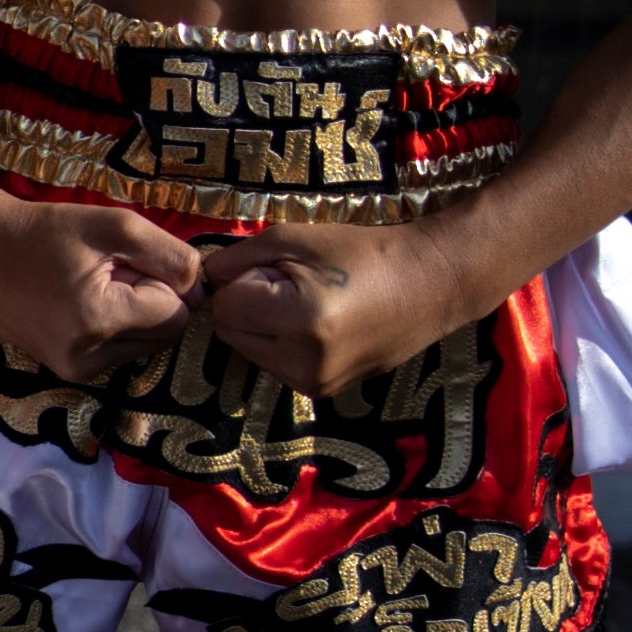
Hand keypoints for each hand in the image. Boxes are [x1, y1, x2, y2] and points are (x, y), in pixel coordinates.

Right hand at [0, 186, 205, 386]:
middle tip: (106, 272)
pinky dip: (111, 328)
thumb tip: (202, 289)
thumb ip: (172, 255)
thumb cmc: (45, 230)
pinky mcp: (63, 370)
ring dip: (131, 316)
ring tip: (89, 286)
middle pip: (163, 335)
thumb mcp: (117, 226)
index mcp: (99, 321)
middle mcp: (87, 358)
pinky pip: (116, 352)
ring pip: (142, 346)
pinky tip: (76, 303)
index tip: (125, 261)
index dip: (162, 281)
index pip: (177, 314)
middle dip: (149, 301)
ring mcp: (72, 370)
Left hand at [193, 219, 486, 399]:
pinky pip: (273, 365)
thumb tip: (200, 281)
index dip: (240, 280)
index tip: (276, 268)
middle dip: (247, 305)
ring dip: (262, 327)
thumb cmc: (362, 252)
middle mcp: (303, 361)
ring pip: (248, 351)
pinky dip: (281, 344)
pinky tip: (320, 326)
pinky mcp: (322, 392)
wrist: (432, 283)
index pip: (223, 306)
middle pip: (229, 332)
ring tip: (310, 304)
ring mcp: (314, 383)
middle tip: (294, 285)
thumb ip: (235, 259)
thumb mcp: (293, 238)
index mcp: (298, 319)